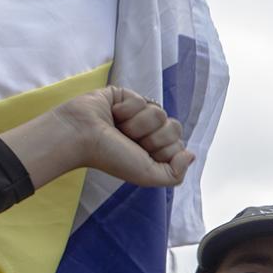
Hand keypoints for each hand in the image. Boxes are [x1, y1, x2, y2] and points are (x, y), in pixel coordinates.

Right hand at [54, 87, 192, 185]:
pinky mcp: (127, 96)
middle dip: (152, 138)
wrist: (81, 137)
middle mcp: (148, 131)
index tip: (141, 154)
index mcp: (154, 149)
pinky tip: (112, 114)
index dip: (163, 151)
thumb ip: (175, 174)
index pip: (179, 145)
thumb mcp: (148, 176)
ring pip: (160, 113)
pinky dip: (126, 110)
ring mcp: (139, 113)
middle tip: (129, 141)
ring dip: (137, 125)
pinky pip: (142, 100)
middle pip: (174, 127)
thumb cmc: (109, 157)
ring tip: (118, 128)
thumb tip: (190, 154)